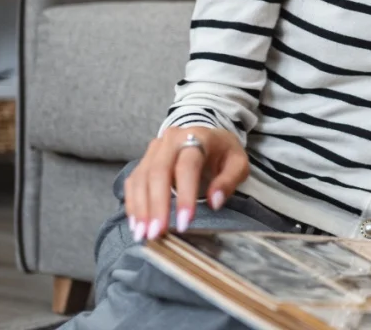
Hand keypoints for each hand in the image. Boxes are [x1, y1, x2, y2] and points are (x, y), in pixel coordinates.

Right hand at [124, 126, 248, 241]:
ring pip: (142, 177)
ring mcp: (155, 149)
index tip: (184, 222)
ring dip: (140, 208)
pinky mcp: (145, 160)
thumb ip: (229, 181)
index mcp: (198, 137)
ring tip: (143, 233)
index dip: (185, 195)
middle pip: (158, 172)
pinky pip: (134, 181)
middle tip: (157, 233)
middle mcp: (171, 140)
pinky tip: (136, 223)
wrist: (208, 136)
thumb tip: (214, 202)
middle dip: (157, 205)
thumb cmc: (224, 153)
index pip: (187, 166)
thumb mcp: (238, 163)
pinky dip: (133, 203)